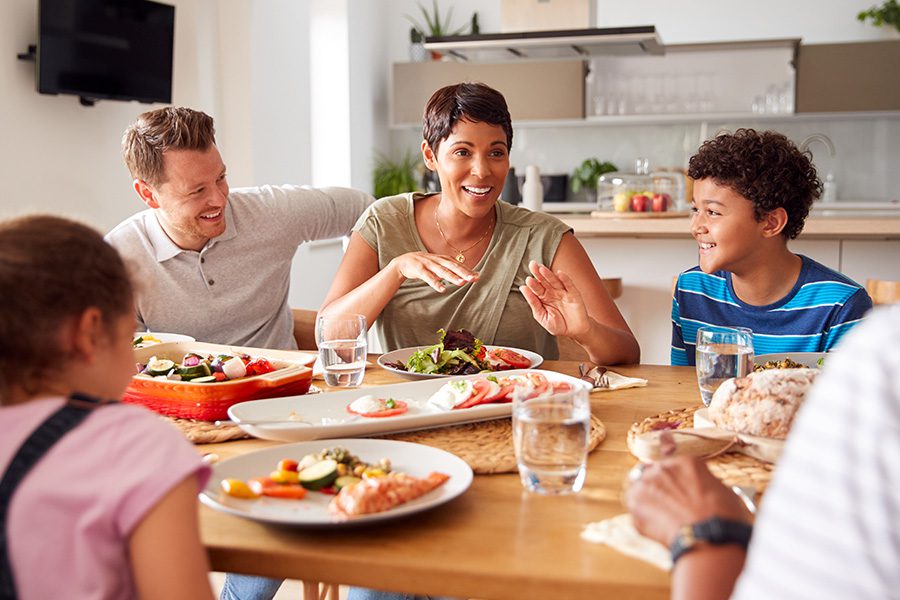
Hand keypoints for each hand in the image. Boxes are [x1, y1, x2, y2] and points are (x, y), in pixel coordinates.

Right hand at [389, 252, 478, 292]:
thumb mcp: (439, 265)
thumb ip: (451, 270)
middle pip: (453, 266)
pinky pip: (428, 277)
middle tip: (473, 279)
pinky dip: (435, 283)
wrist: (405, 261)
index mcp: (443, 259)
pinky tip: (442, 289)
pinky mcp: (420, 269)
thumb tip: (467, 276)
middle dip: (463, 272)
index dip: (467, 270)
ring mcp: (429, 264)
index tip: (477, 277)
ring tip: (461, 283)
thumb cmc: (426, 264)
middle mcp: (438, 260)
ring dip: (452, 277)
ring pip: (442, 271)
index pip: (458, 265)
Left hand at [519, 261, 590, 336]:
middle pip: (544, 281)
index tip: (527, 280)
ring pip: (555, 281)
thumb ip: (533, 303)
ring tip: (542, 268)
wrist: (574, 331)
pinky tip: (559, 273)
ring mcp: (563, 292)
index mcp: (543, 298)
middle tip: (532, 265)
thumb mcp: (542, 316)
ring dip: (549, 274)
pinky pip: (569, 285)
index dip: (532, 284)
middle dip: (538, 273)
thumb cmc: (558, 324)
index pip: (536, 289)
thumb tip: (523, 288)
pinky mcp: (573, 294)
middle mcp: (552, 292)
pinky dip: (565, 279)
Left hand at [625, 455, 750, 546]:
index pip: (669, 449)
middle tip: (671, 505)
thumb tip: (696, 491)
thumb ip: (700, 485)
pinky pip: (635, 506)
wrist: (709, 537)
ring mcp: (646, 483)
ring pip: (640, 487)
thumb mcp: (720, 492)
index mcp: (686, 462)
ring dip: (649, 499)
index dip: (667, 450)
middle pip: (653, 472)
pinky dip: (643, 516)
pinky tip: (659, 527)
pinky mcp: (635, 502)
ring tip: (665, 518)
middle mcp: (663, 468)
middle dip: (659, 486)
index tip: (664, 448)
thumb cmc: (722, 518)